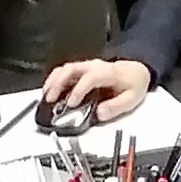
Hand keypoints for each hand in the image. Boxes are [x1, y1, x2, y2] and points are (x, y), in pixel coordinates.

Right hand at [39, 54, 153, 125]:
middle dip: (59, 84)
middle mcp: (94, 67)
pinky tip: (48, 90)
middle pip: (71, 69)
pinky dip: (53, 79)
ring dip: (53, 81)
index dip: (79, 90)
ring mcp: (86, 67)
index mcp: (107, 73)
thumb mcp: (132, 98)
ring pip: (65, 68)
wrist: (135, 71)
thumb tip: (100, 114)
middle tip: (51, 99)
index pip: (89, 78)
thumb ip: (116, 107)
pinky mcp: (81, 70)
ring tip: (45, 96)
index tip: (72, 103)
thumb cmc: (132, 84)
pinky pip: (64, 71)